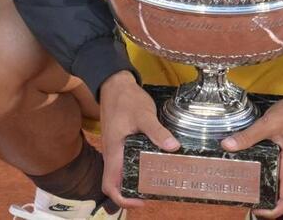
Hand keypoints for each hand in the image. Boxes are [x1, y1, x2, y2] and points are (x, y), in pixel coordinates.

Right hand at [98, 71, 179, 208]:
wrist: (114, 82)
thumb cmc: (126, 99)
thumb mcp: (144, 114)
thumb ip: (156, 131)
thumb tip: (173, 147)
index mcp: (114, 151)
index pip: (109, 185)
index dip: (122, 199)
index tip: (141, 200)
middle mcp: (112, 153)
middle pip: (116, 182)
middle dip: (132, 192)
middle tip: (154, 191)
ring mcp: (115, 147)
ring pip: (121, 172)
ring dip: (135, 179)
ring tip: (156, 179)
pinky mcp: (120, 140)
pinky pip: (126, 160)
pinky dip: (137, 166)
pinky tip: (153, 160)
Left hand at [221, 91, 282, 217]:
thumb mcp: (269, 123)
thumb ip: (249, 136)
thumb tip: (227, 146)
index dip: (273, 211)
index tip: (256, 209)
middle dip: (272, 207)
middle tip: (252, 202)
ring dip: (275, 196)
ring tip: (255, 190)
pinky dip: (279, 184)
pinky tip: (264, 173)